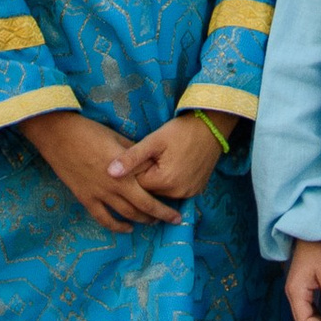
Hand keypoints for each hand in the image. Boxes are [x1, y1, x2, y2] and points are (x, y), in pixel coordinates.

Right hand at [22, 108, 178, 230]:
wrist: (59, 136)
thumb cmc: (90, 132)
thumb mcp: (118, 139)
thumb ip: (134, 155)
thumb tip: (150, 163)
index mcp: (125, 172)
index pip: (150, 193)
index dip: (164, 203)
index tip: (177, 209)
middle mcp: (114, 187)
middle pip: (142, 208)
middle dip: (159, 216)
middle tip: (172, 220)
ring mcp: (99, 195)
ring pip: (125, 215)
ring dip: (141, 220)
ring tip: (152, 222)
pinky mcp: (85, 198)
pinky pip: (103, 218)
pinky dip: (116, 226)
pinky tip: (126, 228)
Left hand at [106, 113, 226, 211]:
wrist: (212, 127)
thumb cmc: (181, 131)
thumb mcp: (154, 140)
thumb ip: (131, 157)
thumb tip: (109, 172)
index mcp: (164, 182)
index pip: (137, 185)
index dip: (134, 171)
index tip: (137, 158)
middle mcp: (177, 193)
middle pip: (150, 191)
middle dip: (145, 177)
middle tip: (150, 158)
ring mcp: (189, 193)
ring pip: (162, 193)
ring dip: (158, 181)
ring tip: (162, 161)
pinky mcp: (196, 191)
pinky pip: (176, 192)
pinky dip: (171, 183)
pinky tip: (173, 166)